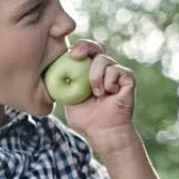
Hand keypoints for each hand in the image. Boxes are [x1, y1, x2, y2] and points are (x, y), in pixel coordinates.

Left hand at [63, 39, 137, 153]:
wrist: (103, 132)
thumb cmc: (86, 120)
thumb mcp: (68, 100)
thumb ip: (62, 86)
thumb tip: (50, 71)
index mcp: (88, 71)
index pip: (84, 51)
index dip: (78, 47)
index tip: (70, 55)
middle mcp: (103, 69)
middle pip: (96, 46)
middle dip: (85, 47)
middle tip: (76, 56)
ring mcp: (116, 72)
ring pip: (104, 59)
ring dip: (95, 77)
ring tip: (97, 94)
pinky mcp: (128, 78)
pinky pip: (117, 70)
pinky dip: (109, 82)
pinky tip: (109, 94)